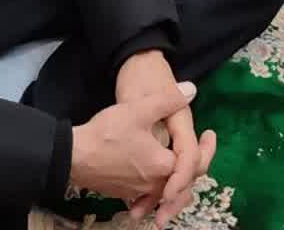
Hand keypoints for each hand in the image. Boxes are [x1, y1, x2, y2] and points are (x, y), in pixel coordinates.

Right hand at [114, 52, 215, 223]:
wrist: (73, 155)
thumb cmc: (108, 133)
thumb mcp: (139, 109)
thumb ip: (168, 100)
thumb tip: (192, 90)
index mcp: (163, 165)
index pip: (195, 164)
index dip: (207, 148)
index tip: (210, 133)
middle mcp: (154, 184)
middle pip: (183, 181)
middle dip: (194, 166)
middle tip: (200, 146)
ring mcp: (137, 191)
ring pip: (166, 189)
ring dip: (176, 178)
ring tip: (181, 163)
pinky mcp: (123, 193)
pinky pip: (147, 193)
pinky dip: (156, 186)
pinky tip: (153, 174)